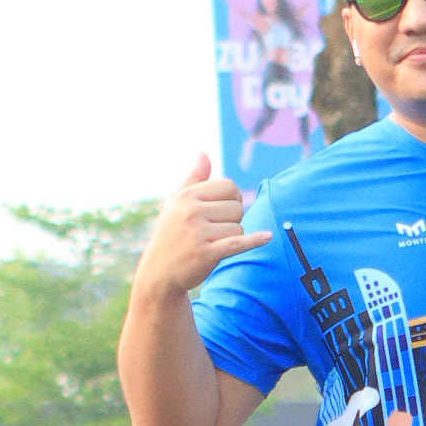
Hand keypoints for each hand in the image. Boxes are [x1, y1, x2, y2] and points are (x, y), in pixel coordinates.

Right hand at [134, 152, 265, 298]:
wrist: (159, 272)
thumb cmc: (172, 233)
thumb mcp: (177, 203)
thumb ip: (194, 178)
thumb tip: (203, 153)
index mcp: (187, 196)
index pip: (229, 187)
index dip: (233, 199)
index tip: (223, 211)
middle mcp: (191, 212)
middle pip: (237, 207)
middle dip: (232, 220)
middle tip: (214, 231)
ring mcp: (198, 233)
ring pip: (238, 228)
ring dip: (232, 237)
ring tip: (212, 243)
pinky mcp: (206, 254)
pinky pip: (237, 243)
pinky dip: (254, 240)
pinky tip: (267, 237)